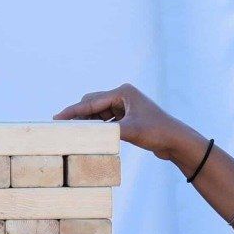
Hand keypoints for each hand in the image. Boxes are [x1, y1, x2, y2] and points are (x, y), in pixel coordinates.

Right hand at [55, 83, 200, 163]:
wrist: (176, 141)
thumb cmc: (157, 132)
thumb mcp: (130, 131)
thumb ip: (107, 131)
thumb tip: (86, 133)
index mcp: (123, 92)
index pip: (91, 101)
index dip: (73, 111)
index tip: (57, 118)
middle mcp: (123, 96)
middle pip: (92, 103)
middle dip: (78, 115)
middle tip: (61, 127)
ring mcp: (126, 106)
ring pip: (99, 112)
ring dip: (88, 122)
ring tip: (73, 132)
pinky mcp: (128, 117)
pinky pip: (106, 120)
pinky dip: (98, 127)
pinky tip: (89, 135)